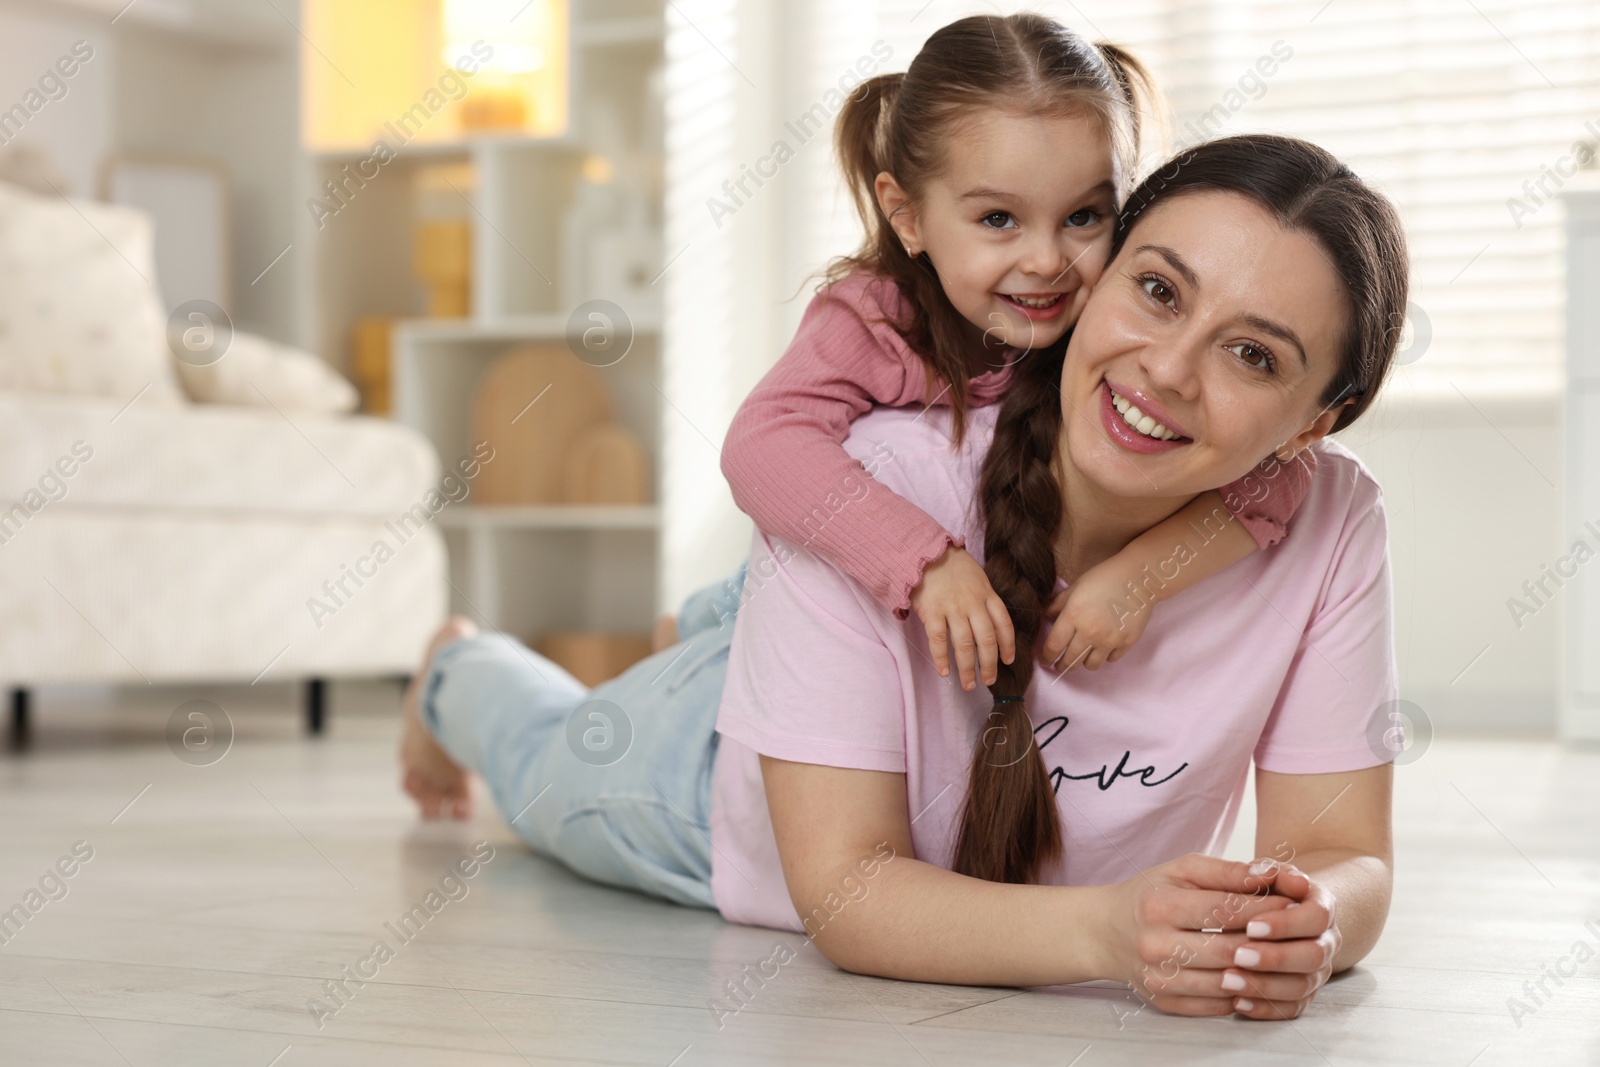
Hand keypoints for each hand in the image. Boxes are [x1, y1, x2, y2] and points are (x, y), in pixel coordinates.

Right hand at [909, 544, 1014, 690]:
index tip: (1008, 661)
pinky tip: (944, 672)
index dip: (1008, 645)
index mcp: (987, 595)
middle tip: (989, 681)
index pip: (1004, 624)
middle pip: (987, 640)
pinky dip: (942, 659)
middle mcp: (973, 604)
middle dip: (989, 665)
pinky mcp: (932, 611)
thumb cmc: (952, 565)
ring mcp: (952, 608)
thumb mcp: (977, 577)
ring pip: (964, 645)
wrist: (925, 552)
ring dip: (968, 668)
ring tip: (969, 685)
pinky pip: (938, 640)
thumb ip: (985, 599)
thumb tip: (991, 624)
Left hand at [1040, 558, 1149, 673]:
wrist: (1138, 578)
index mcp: (1073, 617)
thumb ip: (1058, 604)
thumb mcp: (1075, 587)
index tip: (1045, 661)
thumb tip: (1044, 616)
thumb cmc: (1104, 578)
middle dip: (1062, 666)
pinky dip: (1106, 656)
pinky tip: (1104, 648)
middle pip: (1070, 661)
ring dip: (1084, 663)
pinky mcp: (1126, 643)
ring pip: (1091, 665)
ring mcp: (1109, 640)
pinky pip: (1111, 660)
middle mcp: (1089, 633)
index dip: (1046, 657)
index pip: (1053, 646)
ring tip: (1083, 657)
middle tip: (1060, 666)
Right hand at [1097, 853, 1298, 1017]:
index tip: (1294, 904)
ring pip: (1225, 983)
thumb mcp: (1182, 871)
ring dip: (1261, 973)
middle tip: (1298, 935)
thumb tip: (1273, 874)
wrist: (1105, 932)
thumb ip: (1228, 871)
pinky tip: (1256, 979)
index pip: (1224, 910)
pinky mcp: (1163, 1002)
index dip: (1265, 908)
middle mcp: (1154, 944)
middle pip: (1228, 949)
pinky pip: (1215, 1005)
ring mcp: (1158, 978)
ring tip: (1284, 958)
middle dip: (1269, 943)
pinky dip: (1241, 995)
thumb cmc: (1151, 894)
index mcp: (1159, 906)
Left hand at [1222, 862, 1341, 1020]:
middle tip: (1238, 955)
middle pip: (1314, 956)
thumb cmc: (1261, 887)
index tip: (1251, 925)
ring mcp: (1316, 970)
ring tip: (1228, 980)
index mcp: (1321, 907)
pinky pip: (1291, 1009)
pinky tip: (1236, 1003)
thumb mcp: (1257, 872)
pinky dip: (1265, 1008)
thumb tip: (1266, 871)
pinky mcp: (1301, 994)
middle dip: (1276, 957)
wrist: (1273, 910)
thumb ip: (1261, 868)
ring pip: (1302, 986)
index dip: (1286, 924)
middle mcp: (1326, 941)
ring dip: (1265, 986)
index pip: (1315, 917)